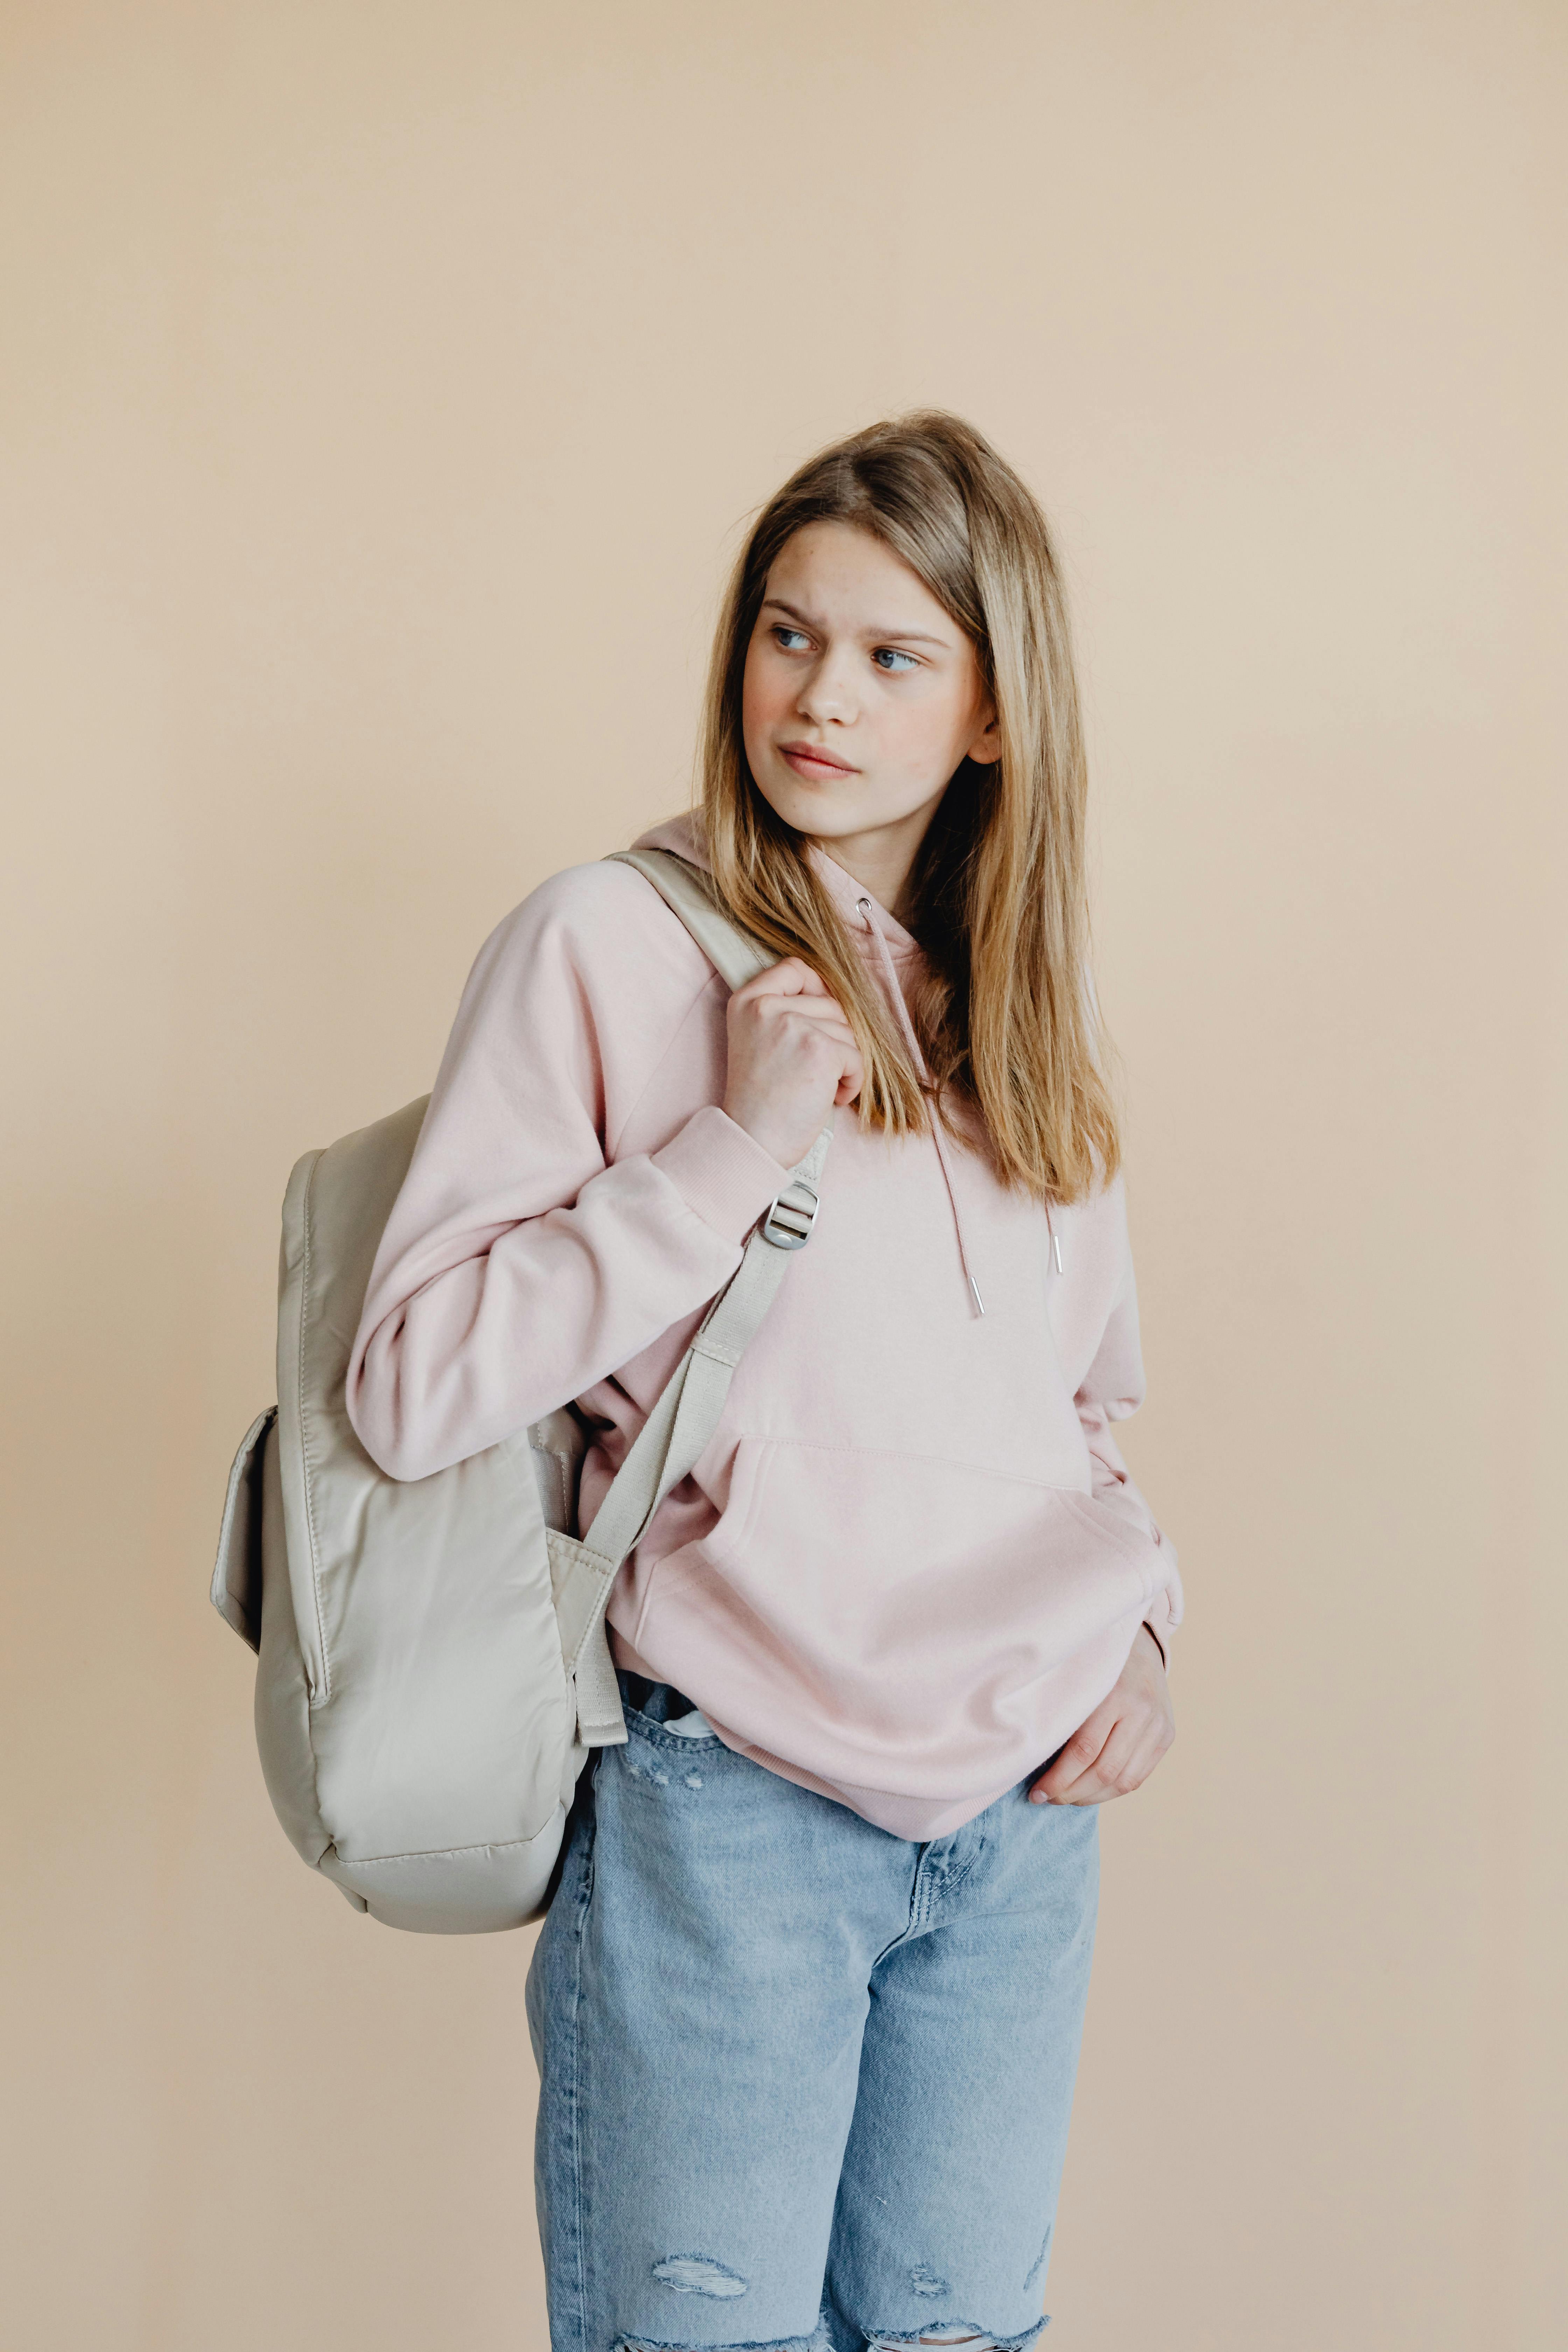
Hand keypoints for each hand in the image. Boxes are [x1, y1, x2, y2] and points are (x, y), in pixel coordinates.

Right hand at [722, 958, 863, 1168]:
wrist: (752, 1140)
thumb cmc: (760, 1100)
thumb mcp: (758, 1040)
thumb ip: (785, 1011)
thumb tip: (838, 998)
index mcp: (747, 1000)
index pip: (795, 968)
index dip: (818, 989)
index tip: (822, 1020)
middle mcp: (767, 1006)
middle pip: (831, 1003)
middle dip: (835, 1038)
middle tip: (815, 1072)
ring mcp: (793, 1025)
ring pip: (848, 1031)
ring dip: (844, 1063)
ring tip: (819, 1088)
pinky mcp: (820, 1049)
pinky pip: (858, 1057)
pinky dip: (853, 1081)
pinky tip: (829, 1098)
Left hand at [1030, 1625, 1174, 1805]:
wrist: (1139, 1643)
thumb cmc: (1092, 1661)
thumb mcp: (1074, 1678)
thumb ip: (1061, 1714)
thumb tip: (1032, 1761)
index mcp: (1113, 1691)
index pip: (1084, 1751)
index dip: (1058, 1779)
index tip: (1036, 1792)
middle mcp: (1141, 1709)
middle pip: (1105, 1771)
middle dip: (1071, 1793)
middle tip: (1046, 1798)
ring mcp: (1158, 1724)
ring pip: (1124, 1781)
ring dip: (1091, 1797)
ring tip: (1066, 1798)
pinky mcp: (1167, 1735)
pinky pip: (1139, 1777)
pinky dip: (1112, 1790)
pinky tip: (1091, 1790)